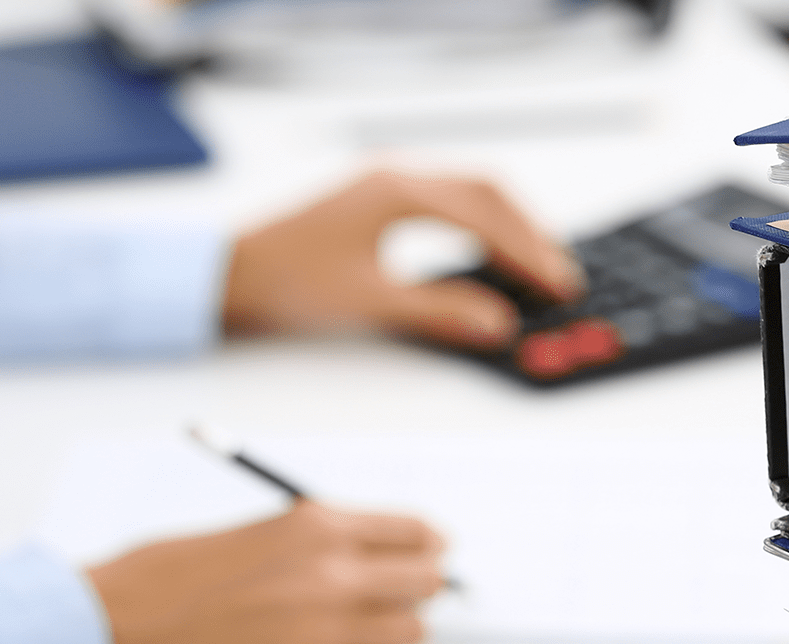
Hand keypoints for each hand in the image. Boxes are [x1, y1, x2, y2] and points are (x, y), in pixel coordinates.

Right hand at [89, 501, 443, 643]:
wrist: (118, 630)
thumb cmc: (168, 576)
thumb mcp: (256, 530)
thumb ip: (316, 539)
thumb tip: (368, 554)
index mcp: (317, 526)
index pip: (416, 532)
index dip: (427, 545)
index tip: (428, 553)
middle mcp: (333, 575)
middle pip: (428, 582)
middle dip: (420, 586)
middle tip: (401, 592)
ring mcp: (326, 631)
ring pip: (412, 634)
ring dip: (398, 630)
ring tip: (367, 629)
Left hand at [223, 170, 583, 348]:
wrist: (228, 275)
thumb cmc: (285, 283)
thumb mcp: (369, 303)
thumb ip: (439, 312)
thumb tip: (496, 322)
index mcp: (397, 191)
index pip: (485, 217)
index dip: (528, 253)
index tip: (557, 284)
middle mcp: (395, 175)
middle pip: (488, 193)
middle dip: (530, 235)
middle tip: (560, 277)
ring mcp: (386, 182)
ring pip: (470, 193)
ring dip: (509, 226)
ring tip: (537, 266)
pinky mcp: (377, 199)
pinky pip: (448, 201)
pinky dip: (481, 224)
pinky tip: (491, 252)